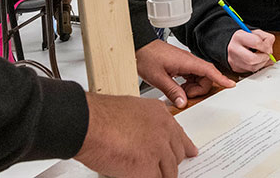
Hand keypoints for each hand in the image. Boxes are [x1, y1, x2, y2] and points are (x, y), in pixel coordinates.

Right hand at [75, 92, 195, 177]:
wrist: (89, 123)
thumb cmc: (99, 116)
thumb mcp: (130, 109)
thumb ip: (143, 122)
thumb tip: (144, 136)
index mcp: (159, 114)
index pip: (179, 134)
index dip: (184, 146)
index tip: (190, 152)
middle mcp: (164, 130)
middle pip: (177, 155)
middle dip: (170, 163)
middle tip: (162, 168)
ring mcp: (159, 149)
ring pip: (169, 171)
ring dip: (159, 174)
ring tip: (145, 173)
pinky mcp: (149, 167)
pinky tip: (141, 177)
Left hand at [135, 39, 233, 108]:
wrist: (139, 46)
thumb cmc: (147, 57)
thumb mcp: (158, 78)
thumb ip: (172, 91)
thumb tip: (183, 102)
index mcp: (187, 62)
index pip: (209, 70)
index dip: (221, 78)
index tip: (230, 84)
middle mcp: (189, 61)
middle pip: (206, 77)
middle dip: (199, 90)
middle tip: (185, 96)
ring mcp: (185, 63)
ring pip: (199, 78)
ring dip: (193, 88)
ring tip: (179, 93)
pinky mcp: (180, 65)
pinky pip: (191, 77)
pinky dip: (188, 85)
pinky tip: (178, 88)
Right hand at [227, 29, 274, 72]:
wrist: (233, 43)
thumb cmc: (246, 38)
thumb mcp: (256, 32)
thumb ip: (266, 38)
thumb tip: (270, 50)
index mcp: (239, 36)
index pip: (257, 42)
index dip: (266, 46)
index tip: (267, 46)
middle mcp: (234, 48)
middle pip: (253, 59)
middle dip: (264, 57)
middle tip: (266, 54)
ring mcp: (233, 60)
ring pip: (253, 67)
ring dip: (262, 63)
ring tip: (262, 57)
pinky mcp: (236, 68)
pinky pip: (251, 71)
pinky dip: (258, 67)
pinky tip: (258, 61)